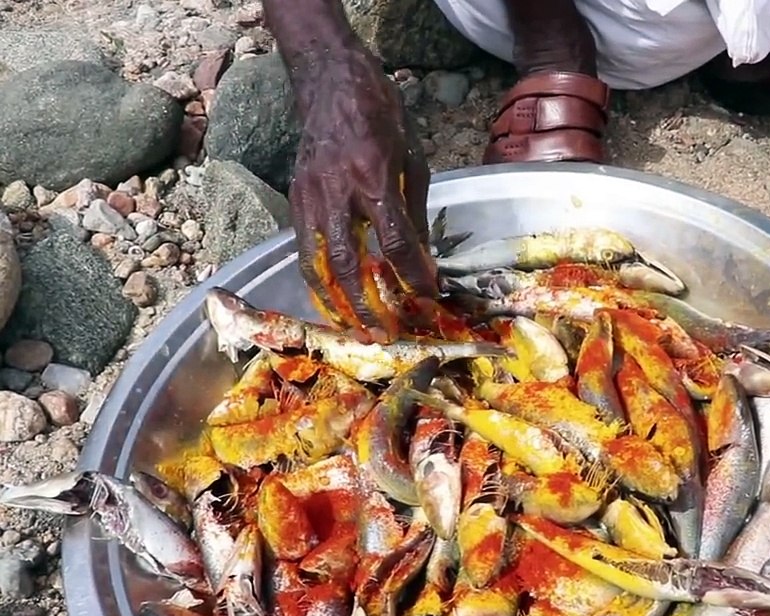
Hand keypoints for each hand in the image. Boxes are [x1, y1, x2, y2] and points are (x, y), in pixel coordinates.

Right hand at [288, 45, 436, 341]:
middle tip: (386, 333)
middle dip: (368, 306)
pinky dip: (318, 280)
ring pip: (318, 264)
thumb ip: (415, 212)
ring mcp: (310, 197)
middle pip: (349, 265)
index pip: (394, 243)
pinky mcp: (295, 197)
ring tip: (355, 329)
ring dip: (337, 304)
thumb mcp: (414, 159)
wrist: (330, 82)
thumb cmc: (381, 115)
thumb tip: (422, 258)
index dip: (412, 276)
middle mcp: (338, 192)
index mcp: (375, 179)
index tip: (427, 299)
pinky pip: (305, 248)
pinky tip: (333, 298)